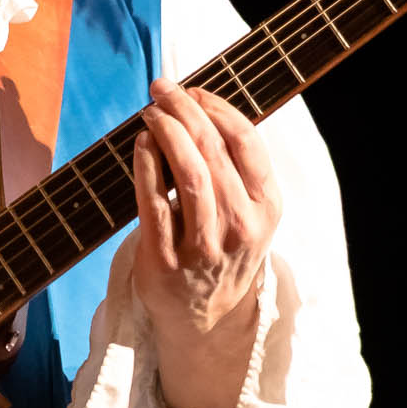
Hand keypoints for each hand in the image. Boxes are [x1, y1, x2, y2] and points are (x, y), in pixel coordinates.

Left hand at [132, 78, 281, 407]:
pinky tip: (140, 144)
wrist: (204, 318)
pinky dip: (146, 167)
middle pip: (213, 151)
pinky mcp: (167, 261)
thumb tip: (200, 107)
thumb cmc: (221, 250)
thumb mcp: (247, 213)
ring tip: (150, 111)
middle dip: (185, 110)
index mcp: (266, 207)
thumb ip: (234, 169)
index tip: (194, 90)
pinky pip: (155, 204)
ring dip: (166, 133)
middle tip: (162, 89)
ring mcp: (204, 246)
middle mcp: (240, 226)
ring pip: (188, 175)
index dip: (218, 107)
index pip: (247, 142)